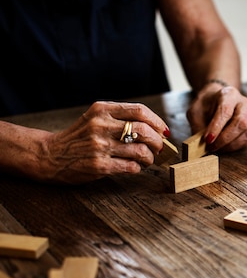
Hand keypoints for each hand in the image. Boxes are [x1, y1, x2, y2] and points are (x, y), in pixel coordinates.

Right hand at [41, 102, 167, 183]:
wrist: (51, 154)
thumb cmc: (80, 136)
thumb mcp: (96, 118)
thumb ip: (121, 118)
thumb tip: (156, 129)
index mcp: (102, 110)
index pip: (140, 111)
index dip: (157, 122)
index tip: (163, 131)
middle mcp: (101, 125)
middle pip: (144, 130)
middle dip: (158, 141)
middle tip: (159, 148)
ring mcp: (99, 146)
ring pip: (141, 150)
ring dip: (150, 157)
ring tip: (147, 159)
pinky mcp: (99, 165)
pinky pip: (131, 166)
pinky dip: (138, 167)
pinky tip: (134, 166)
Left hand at [187, 82, 246, 152]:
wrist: (214, 102)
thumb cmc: (205, 106)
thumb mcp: (195, 111)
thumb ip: (198, 125)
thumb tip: (201, 144)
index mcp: (229, 95)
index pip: (226, 111)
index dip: (217, 127)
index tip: (208, 139)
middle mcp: (243, 103)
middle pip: (240, 122)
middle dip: (225, 138)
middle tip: (211, 146)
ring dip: (231, 144)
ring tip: (216, 146)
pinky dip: (236, 145)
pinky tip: (225, 146)